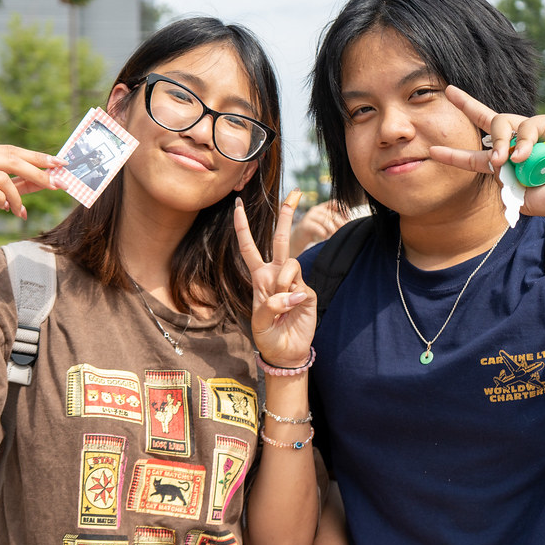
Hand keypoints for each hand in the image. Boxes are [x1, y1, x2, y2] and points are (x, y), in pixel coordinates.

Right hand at [0, 144, 63, 251]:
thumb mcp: (3, 194)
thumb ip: (22, 183)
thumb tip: (50, 177)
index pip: (12, 150)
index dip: (37, 157)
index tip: (61, 164)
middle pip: (11, 159)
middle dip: (37, 172)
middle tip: (56, 184)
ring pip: (3, 176)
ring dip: (17, 196)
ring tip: (20, 211)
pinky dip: (3, 200)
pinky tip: (5, 210)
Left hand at [234, 190, 317, 367]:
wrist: (286, 352)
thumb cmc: (268, 336)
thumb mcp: (258, 322)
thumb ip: (269, 305)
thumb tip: (290, 291)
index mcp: (259, 277)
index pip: (249, 246)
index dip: (242, 226)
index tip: (237, 204)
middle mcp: (276, 274)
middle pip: (280, 237)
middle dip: (286, 214)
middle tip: (295, 192)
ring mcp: (293, 281)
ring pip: (290, 260)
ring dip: (283, 280)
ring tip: (283, 302)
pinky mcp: (308, 290)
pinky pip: (297, 282)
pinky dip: (292, 294)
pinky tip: (293, 307)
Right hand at [289, 200, 350, 255]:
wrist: (299, 239)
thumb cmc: (316, 233)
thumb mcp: (327, 226)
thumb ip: (336, 223)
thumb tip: (349, 224)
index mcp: (323, 208)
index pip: (335, 203)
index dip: (342, 208)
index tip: (348, 217)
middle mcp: (316, 210)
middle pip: (331, 214)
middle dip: (339, 223)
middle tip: (344, 231)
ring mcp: (310, 216)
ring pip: (324, 220)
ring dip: (332, 228)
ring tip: (335, 235)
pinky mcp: (304, 224)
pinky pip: (315, 226)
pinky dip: (322, 232)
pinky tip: (325, 237)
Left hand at [428, 86, 544, 217]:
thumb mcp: (522, 198)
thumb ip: (504, 185)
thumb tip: (493, 165)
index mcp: (507, 161)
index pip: (475, 156)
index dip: (454, 154)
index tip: (432, 150)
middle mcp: (516, 142)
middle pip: (486, 119)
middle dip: (467, 104)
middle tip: (451, 95)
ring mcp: (532, 131)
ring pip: (502, 123)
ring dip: (500, 143)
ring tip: (506, 160)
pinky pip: (527, 127)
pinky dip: (524, 143)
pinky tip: (526, 156)